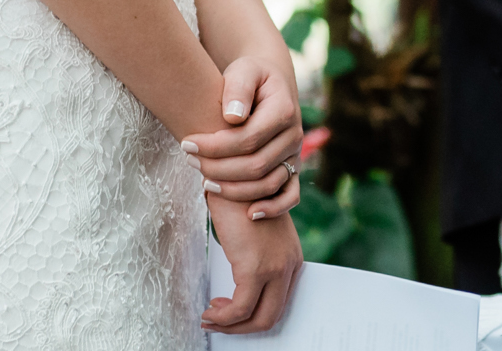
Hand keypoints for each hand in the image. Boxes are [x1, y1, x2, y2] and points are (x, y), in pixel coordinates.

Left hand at [183, 56, 302, 213]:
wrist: (269, 85)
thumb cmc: (251, 77)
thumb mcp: (244, 70)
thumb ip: (238, 89)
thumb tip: (232, 118)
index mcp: (284, 110)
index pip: (249, 138)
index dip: (215, 146)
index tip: (187, 144)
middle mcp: (294, 135)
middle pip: (256, 165)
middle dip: (218, 168)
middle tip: (190, 162)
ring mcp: (295, 155)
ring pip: (268, 184)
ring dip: (234, 190)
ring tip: (205, 183)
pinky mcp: (292, 168)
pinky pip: (290, 196)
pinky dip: (273, 208)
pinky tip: (249, 214)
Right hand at [202, 192, 301, 333]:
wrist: (233, 174)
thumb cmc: (239, 198)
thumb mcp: (255, 232)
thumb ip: (256, 257)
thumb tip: (238, 283)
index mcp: (292, 257)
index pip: (279, 301)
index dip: (254, 313)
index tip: (230, 308)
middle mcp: (289, 264)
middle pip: (272, 315)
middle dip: (243, 327)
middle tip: (219, 320)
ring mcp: (275, 268)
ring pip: (258, 318)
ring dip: (230, 325)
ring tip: (210, 317)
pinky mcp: (255, 268)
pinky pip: (240, 309)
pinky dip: (223, 318)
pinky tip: (210, 312)